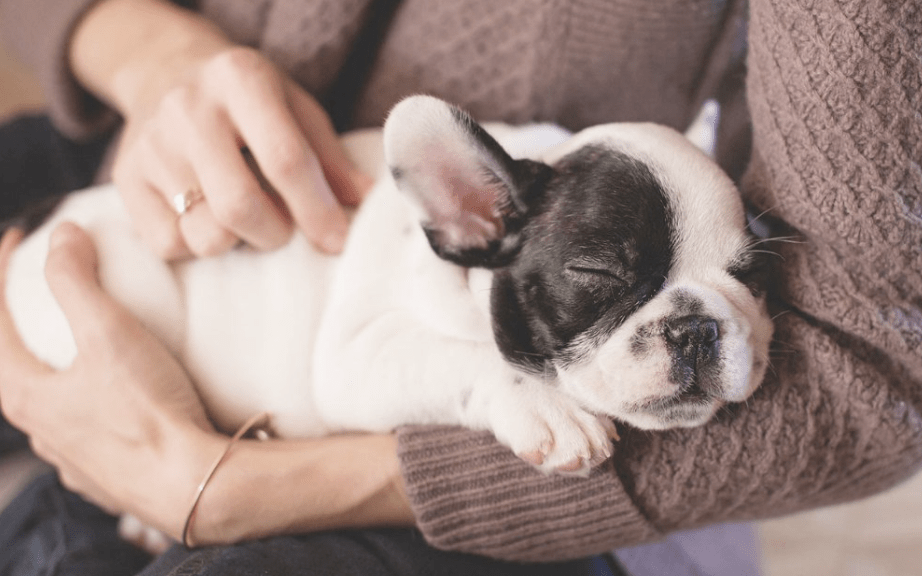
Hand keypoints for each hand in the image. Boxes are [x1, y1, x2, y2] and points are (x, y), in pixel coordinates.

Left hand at [0, 225, 413, 544]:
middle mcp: (40, 431)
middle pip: (18, 366)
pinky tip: (116, 399)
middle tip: (48, 291)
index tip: (18, 239)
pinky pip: (86, 431)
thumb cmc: (148, 411)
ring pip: (53, 404)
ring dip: (61, 369)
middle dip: (27, 324)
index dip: (1, 274)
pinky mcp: (106, 476)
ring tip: (88, 346)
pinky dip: (91, 403)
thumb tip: (63, 235)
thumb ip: (78, 281)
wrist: (192, 484)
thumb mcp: (110, 334)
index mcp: (26, 394)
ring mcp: (72, 458)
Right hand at [71, 0, 372, 259]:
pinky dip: (196, 244)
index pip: (285, 159)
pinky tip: (205, 218)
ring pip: (204, 234)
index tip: (336, 241)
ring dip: (236, 242)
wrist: (165, 72)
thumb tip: (369, 203)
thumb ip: (331, 159)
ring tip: (243, 218)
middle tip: (283, 229)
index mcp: (241, 79)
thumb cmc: (248, 101)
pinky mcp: (125, 178)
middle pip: (239, 206)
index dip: (316, 209)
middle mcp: (189, 108)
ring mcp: (151, 144)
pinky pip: (168, 244)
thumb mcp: (296, 110)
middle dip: (275, 234)